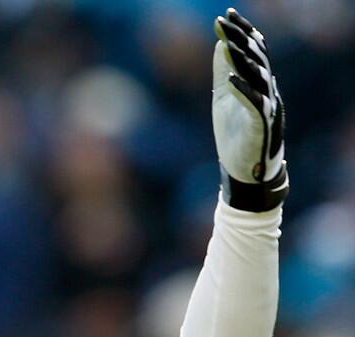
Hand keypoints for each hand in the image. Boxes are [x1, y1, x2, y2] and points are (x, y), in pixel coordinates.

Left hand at [212, 8, 287, 210]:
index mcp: (258, 84)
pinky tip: (231, 78)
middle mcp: (267, 91)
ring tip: (229, 43)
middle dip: (241, 39)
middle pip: (257, 59)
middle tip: (224, 22)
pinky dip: (243, 90)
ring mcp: (266, 108)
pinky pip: (255, 105)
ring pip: (260, 77)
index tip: (228, 14)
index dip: (243, 32)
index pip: (254, 51)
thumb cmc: (236, 134)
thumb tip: (220, 45)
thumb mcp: (224, 98)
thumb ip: (224, 73)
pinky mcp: (261, 126)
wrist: (244, 170)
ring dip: (244, 59)